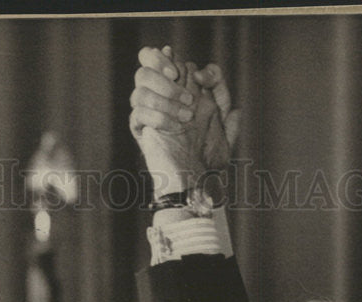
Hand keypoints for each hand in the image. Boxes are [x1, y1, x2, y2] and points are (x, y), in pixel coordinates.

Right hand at [130, 46, 239, 194]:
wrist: (195, 183)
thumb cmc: (210, 159)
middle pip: (147, 57)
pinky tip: (173, 128)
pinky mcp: (141, 129)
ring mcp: (150, 111)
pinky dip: (158, 116)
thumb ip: (221, 95)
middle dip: (165, 65)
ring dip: (166, 94)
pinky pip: (137, 111)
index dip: (183, 60)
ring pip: (140, 80)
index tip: (201, 79)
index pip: (169, 57)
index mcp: (181, 90)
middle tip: (182, 83)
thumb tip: (203, 72)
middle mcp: (163, 96)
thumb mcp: (224, 123)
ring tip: (185, 116)